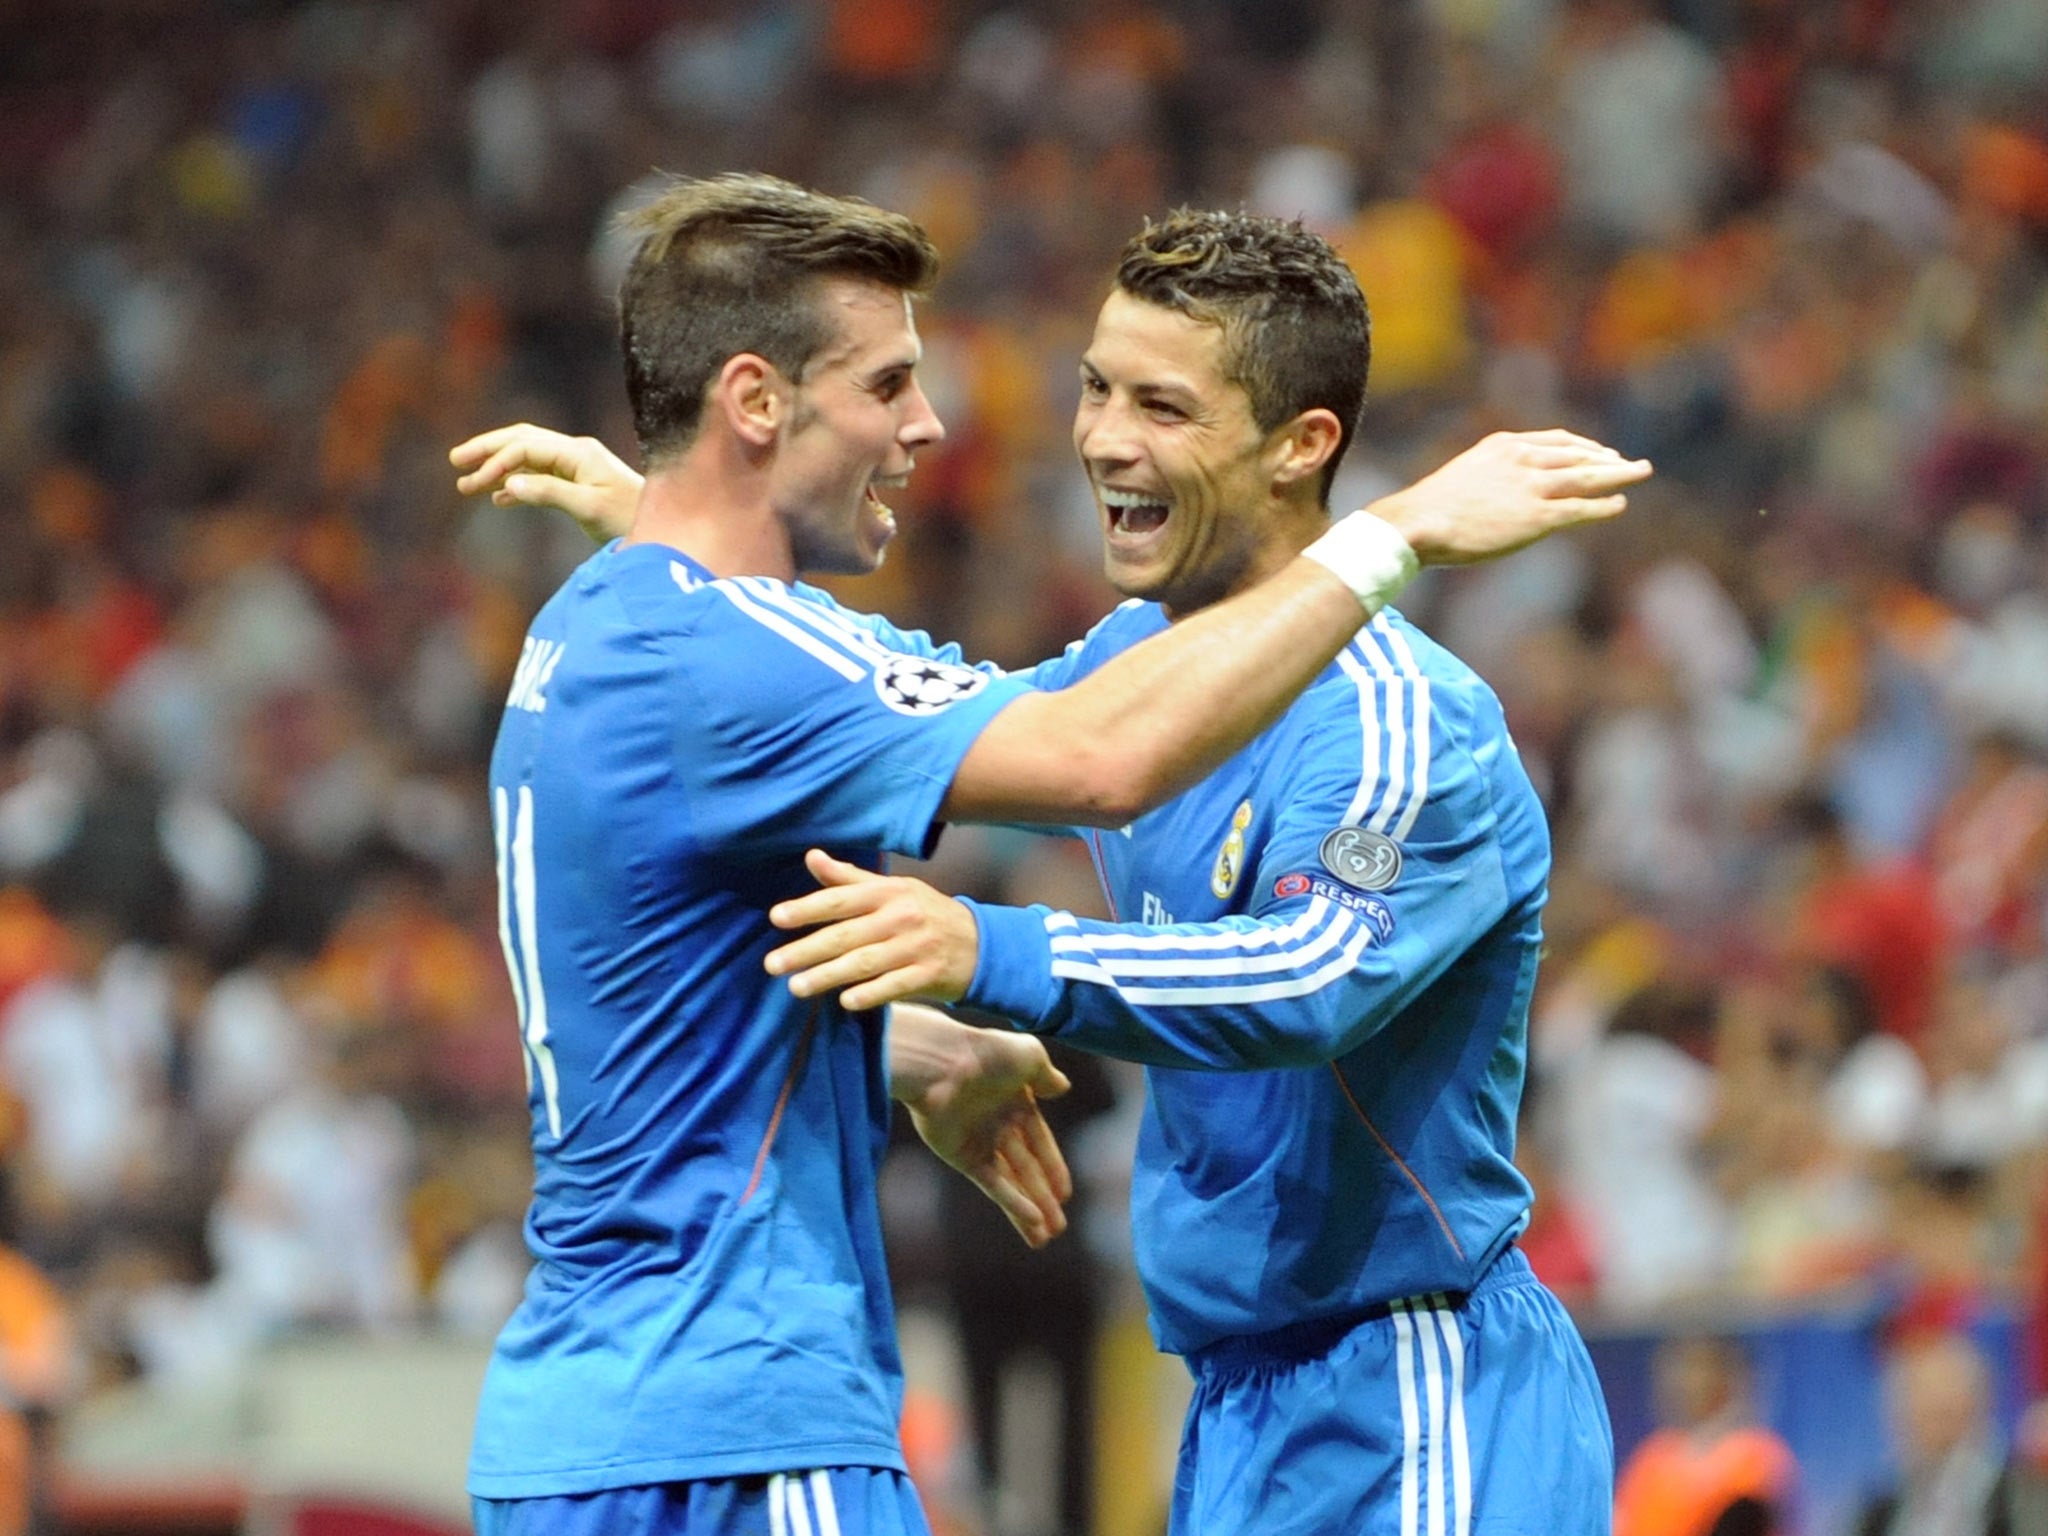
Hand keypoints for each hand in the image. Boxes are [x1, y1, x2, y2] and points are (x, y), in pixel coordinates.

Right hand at [450, 423, 643, 541]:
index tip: (474, 482)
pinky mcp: (579, 484)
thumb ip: (549, 494)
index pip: (526, 446)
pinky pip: (540, 476)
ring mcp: (577, 467)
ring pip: (528, 458)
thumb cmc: (631, 519)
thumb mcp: (589, 508)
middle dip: (488, 450)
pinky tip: (498, 499)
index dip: (497, 462)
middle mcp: (576, 453)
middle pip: (522, 440)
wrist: (664, 530)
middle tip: (455, 461)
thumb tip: (507, 486)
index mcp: (579, 453)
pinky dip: (517, 485)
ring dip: (498, 469)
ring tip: (466, 485)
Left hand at [765, 849, 979, 1009]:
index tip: (776, 918)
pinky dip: (870, 993)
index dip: (807, 908)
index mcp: (889, 892)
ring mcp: (916, 947)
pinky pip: (894, 986)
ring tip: (796, 988)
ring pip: (865, 963)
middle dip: (806, 950)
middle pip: (846, 935)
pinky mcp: (928, 975)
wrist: (981, 943)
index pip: (841, 899)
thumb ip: (849, 878)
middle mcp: (901, 917)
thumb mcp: (893, 889)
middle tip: (772, 964)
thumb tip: (811, 856)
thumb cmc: (925, 913)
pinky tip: (845, 1001)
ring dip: (828, 976)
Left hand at [890, 1003, 1072, 1248]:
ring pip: (1011, 1183)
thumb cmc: (985, 1053)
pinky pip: (992, 1184)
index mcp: (1016, 1101)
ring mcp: (979, 1142)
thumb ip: (1046, 1073)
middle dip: (1044, 1198)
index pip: (1040, 1142)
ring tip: (1047, 1237)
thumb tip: (1062, 1086)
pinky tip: (1031, 1220)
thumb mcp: (1028, 1054)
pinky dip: (1012, 1202)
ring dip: (1029, 1209)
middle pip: (1027, 1169)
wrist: (940, 1062)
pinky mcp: (960, 1156)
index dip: (1054, 1168)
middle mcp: (998, 1125)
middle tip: (1060, 1227)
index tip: (1066, 1193)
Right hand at [1368, 429, 1650, 565]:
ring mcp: (1533, 486)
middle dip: (1608, 459)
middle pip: (1578, 455)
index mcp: (1504, 445)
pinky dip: (1604, 505)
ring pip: (1588, 476)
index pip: (1555, 441)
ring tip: (1641, 473)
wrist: (1420, 522)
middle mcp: (1523, 459)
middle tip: (1632, 463)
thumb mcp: (1464, 479)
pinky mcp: (1538, 515)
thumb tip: (1497, 498)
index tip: (1599, 453)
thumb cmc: (1431, 509)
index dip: (1582, 447)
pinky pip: (1581, 507)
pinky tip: (1620, 503)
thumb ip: (1489, 480)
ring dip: (1619, 474)